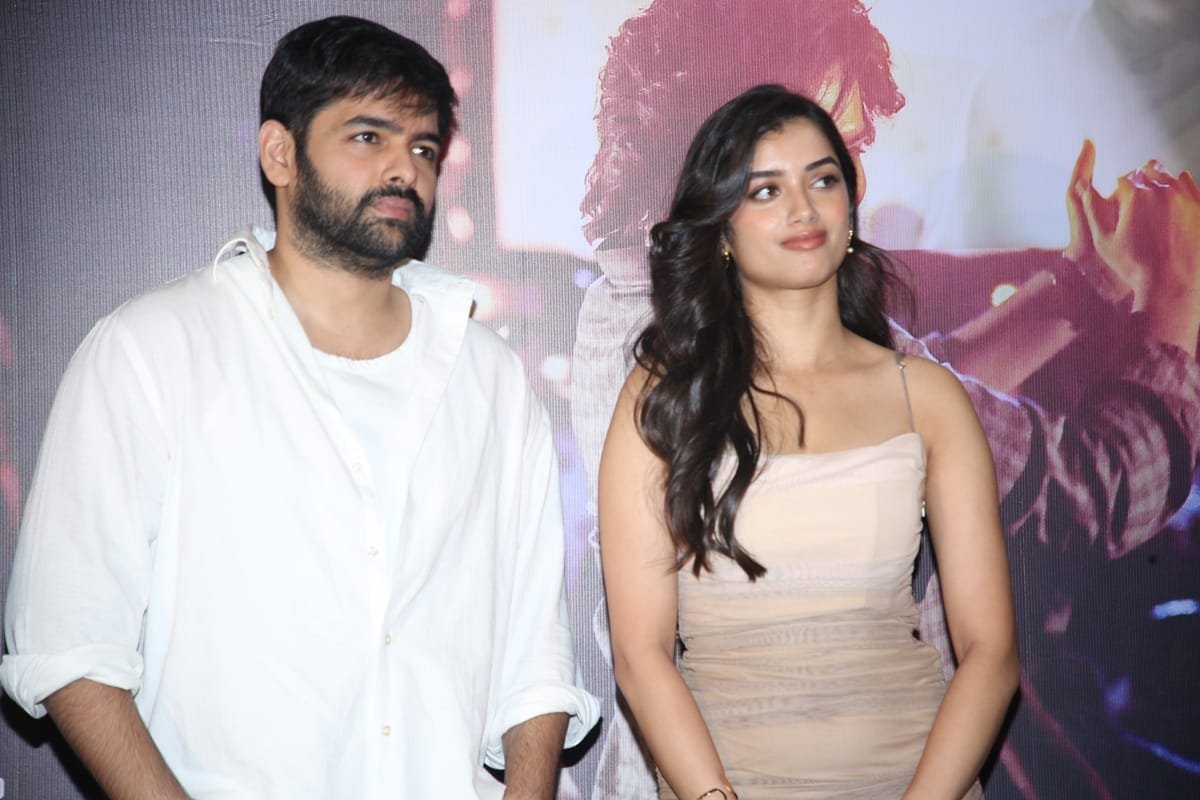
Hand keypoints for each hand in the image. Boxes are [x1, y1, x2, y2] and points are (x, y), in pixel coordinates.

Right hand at [1065, 138, 1199, 354]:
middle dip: (1141, 184)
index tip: (1120, 205)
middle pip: (1148, 172)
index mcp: (1136, 194)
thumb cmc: (1133, 266)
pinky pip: (1190, 185)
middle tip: (1138, 206)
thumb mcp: (1104, 241)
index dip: (1120, 191)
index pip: (1125, 178)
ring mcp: (1186, 196)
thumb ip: (1092, 209)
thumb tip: (1081, 185)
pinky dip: (1181, 189)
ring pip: (1171, 176)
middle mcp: (1163, 189)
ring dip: (1161, 185)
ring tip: (1155, 209)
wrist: (1171, 286)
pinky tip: (1173, 206)